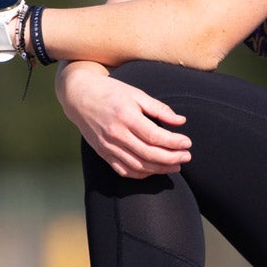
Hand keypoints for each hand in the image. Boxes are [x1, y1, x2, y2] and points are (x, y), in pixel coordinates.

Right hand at [58, 63, 190, 177]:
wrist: (79, 96)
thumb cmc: (111, 92)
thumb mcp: (136, 93)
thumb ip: (159, 108)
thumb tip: (181, 122)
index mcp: (125, 116)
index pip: (154, 136)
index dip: (174, 142)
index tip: (187, 143)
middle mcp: (115, 134)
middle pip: (148, 154)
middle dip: (171, 158)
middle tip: (187, 156)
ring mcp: (108, 146)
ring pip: (138, 166)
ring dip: (160, 169)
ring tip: (176, 165)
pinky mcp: (103, 153)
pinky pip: (124, 170)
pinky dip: (142, 174)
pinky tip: (154, 170)